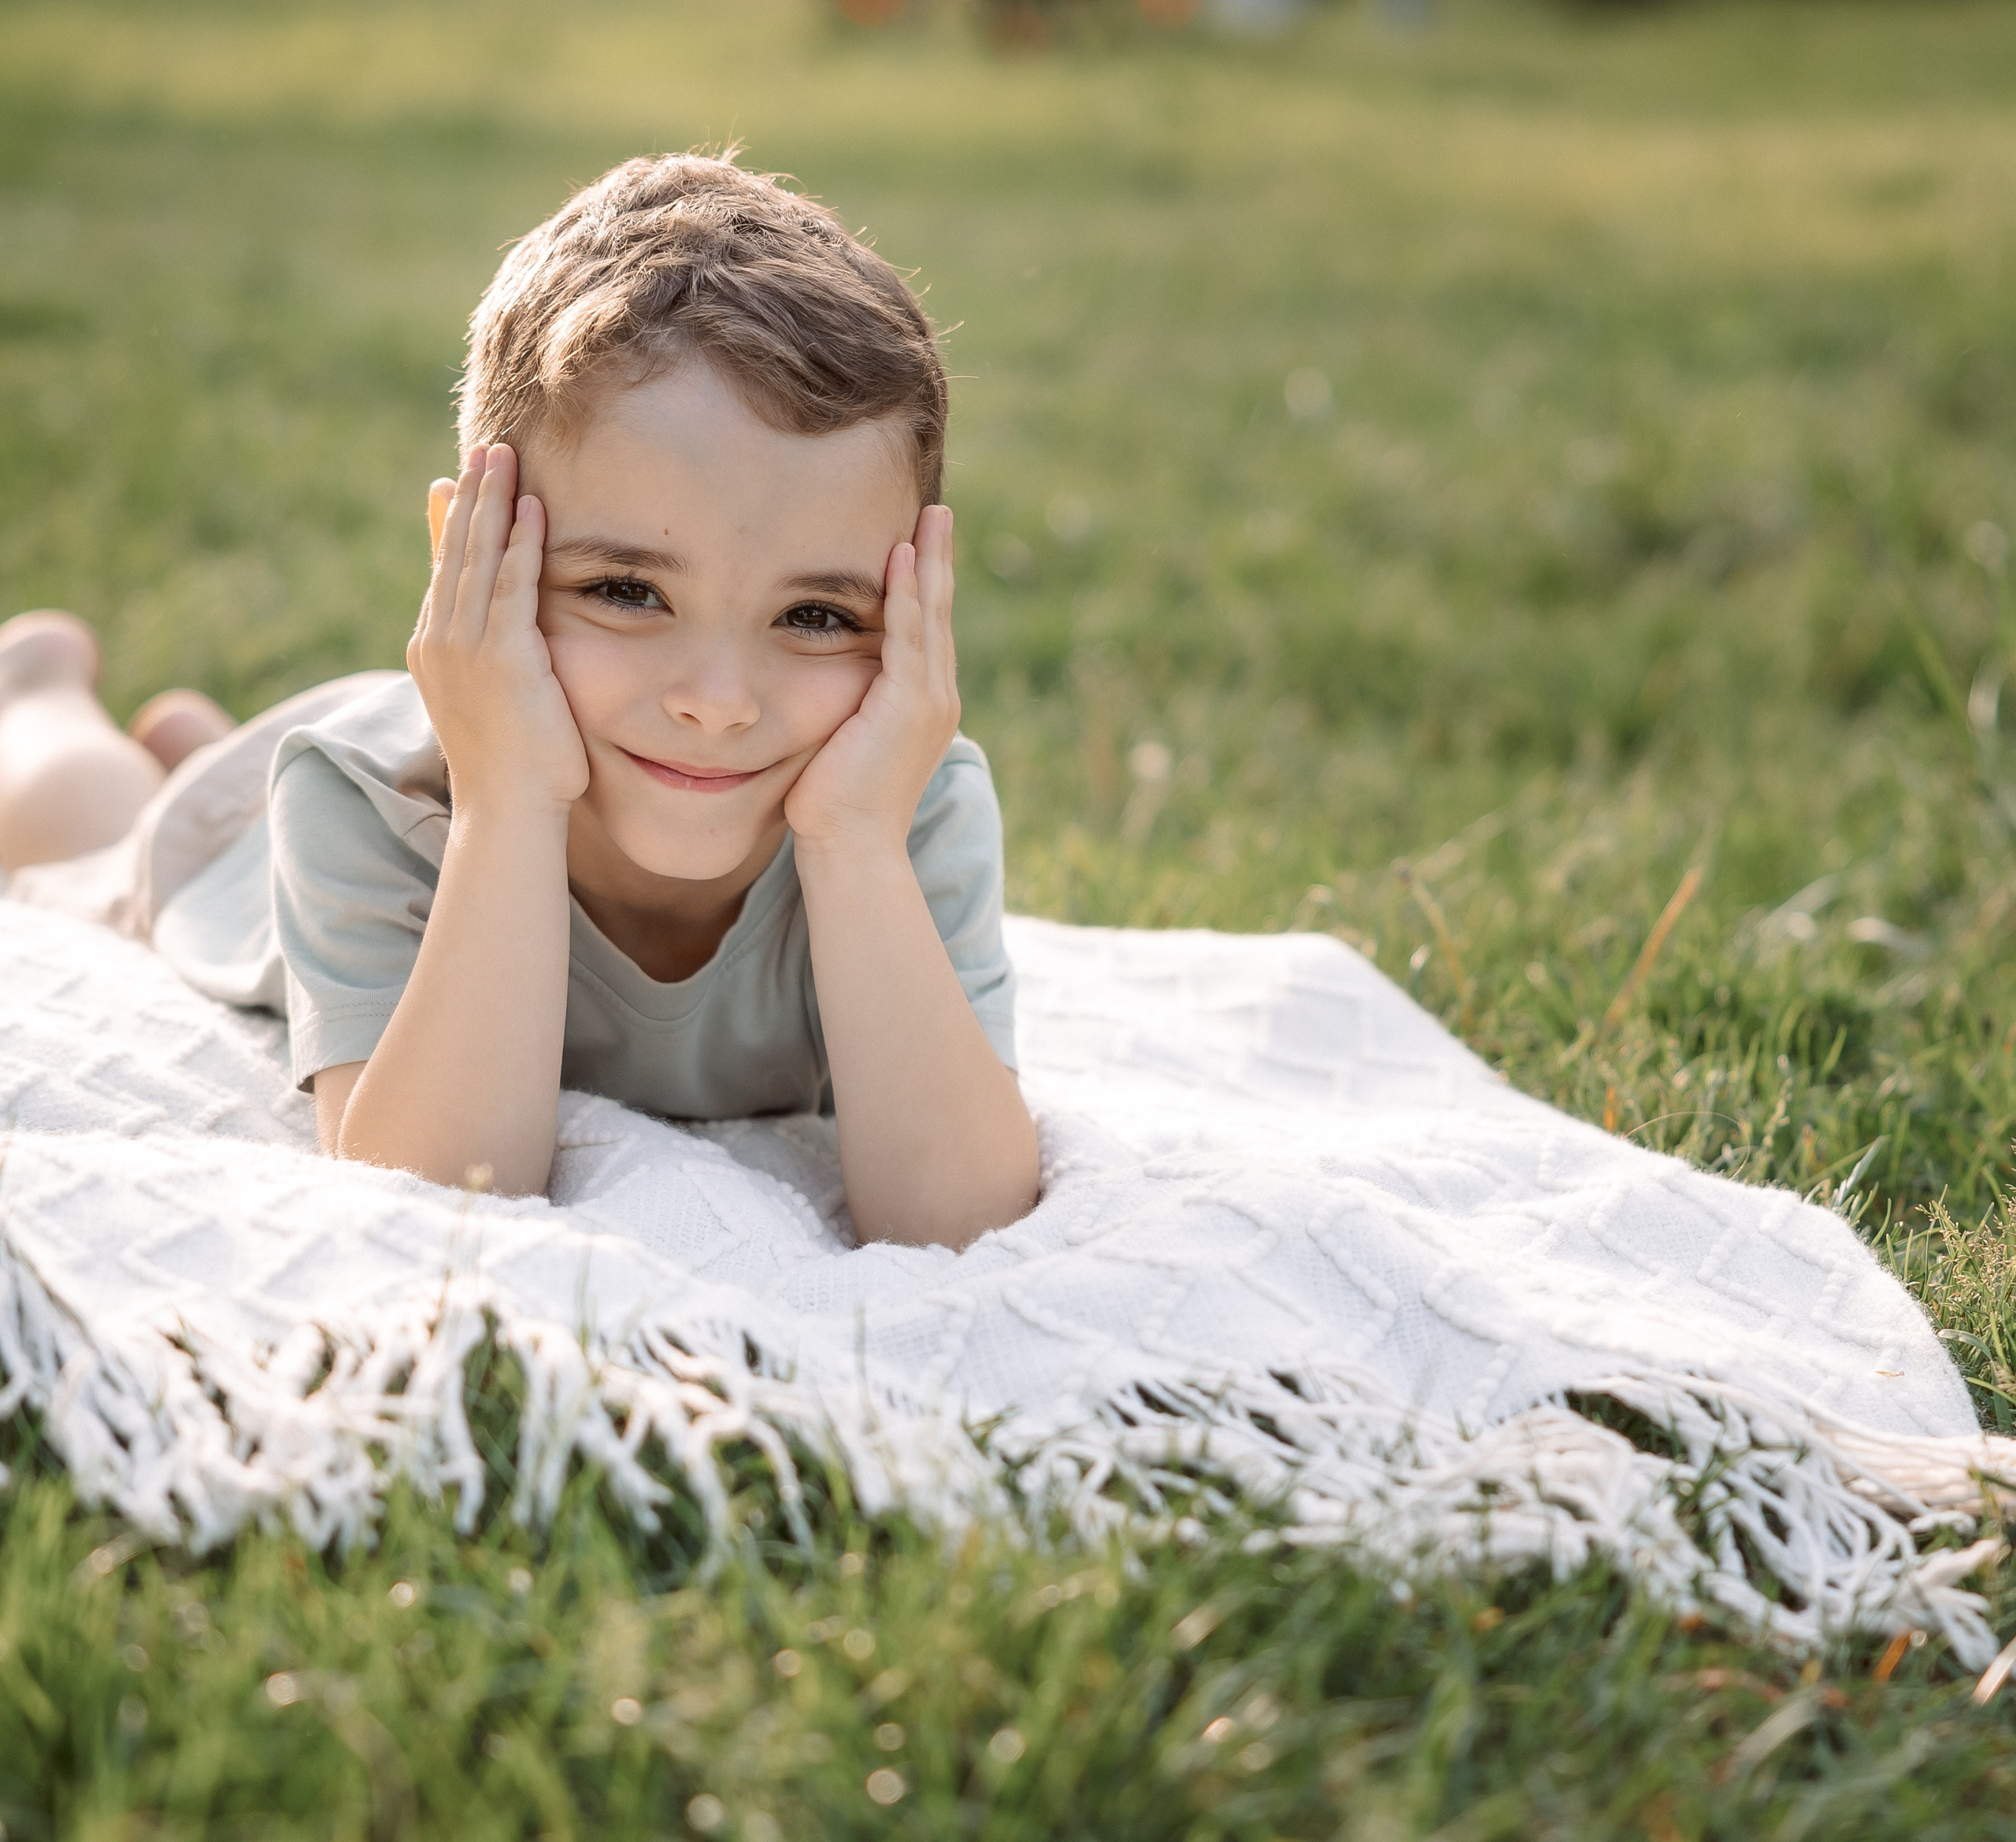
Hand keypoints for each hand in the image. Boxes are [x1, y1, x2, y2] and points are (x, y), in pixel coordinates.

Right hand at [409, 444, 587, 817]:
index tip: (458, 480)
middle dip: (471, 497)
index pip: (443, 571)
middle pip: (455, 552)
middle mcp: (439, 640)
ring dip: (492, 503)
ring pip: (476, 558)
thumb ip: (493, 663)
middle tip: (485, 450)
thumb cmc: (512, 769)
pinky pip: (510, 585)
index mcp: (434, 650)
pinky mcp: (499, 655)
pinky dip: (519, 543)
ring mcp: (464, 646)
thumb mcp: (493, 704)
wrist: (505, 810)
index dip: (452, 522)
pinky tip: (531, 508)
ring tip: (504, 457)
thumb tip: (504, 644)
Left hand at [785, 505, 960, 855]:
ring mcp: (927, 702)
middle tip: (937, 509)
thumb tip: (817, 686)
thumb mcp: (842, 743)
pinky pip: (909, 638)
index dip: (925, 583)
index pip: (926, 630)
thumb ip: (843, 707)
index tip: (918, 539)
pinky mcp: (909, 706)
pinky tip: (901, 559)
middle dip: (938, 558)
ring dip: (929, 562)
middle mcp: (936, 699)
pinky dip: (906, 596)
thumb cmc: (835, 807)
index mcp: (922, 706)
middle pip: (940, 612)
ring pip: (932, 617)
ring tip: (929, 517)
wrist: (851, 849)